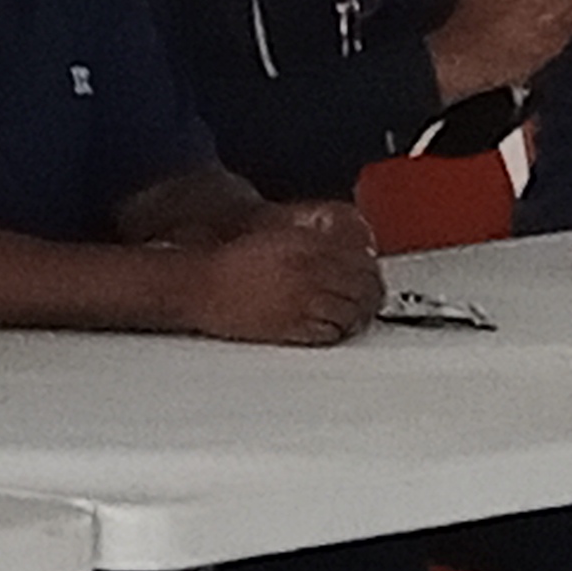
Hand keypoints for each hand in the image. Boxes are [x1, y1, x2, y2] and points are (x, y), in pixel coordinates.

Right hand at [175, 206, 383, 347]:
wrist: (200, 285)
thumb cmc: (229, 264)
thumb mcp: (275, 237)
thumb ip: (310, 243)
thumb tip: (338, 253)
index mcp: (306, 245)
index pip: (360, 259)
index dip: (371, 270)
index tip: (370, 276)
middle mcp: (309, 271)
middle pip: (362, 287)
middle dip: (371, 295)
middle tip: (369, 300)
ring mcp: (302, 300)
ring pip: (351, 312)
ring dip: (357, 315)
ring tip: (354, 316)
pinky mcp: (291, 327)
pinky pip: (330, 333)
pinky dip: (337, 332)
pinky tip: (333, 328)